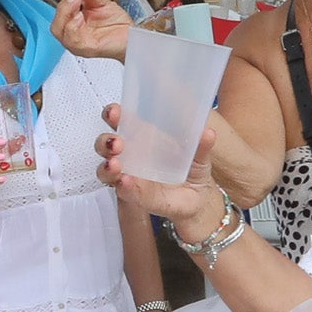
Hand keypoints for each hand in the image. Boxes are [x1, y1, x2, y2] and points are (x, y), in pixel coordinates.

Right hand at [51, 0, 132, 61]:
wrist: (133, 37)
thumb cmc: (117, 25)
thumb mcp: (102, 3)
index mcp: (72, 21)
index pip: (63, 5)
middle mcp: (71, 33)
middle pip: (58, 16)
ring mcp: (77, 43)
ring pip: (58, 28)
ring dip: (67, 10)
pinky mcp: (86, 49)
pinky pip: (72, 39)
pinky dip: (72, 26)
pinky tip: (79, 16)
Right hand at [93, 101, 211, 226]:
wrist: (198, 198)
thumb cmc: (192, 168)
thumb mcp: (199, 154)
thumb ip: (201, 144)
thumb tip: (207, 132)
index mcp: (142, 136)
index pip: (120, 121)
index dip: (113, 115)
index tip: (114, 112)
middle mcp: (130, 155)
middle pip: (105, 145)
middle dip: (105, 142)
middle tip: (116, 143)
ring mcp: (129, 176)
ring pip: (105, 170)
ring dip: (107, 166)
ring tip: (115, 165)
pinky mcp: (135, 196)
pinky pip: (123, 191)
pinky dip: (123, 187)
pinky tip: (125, 182)